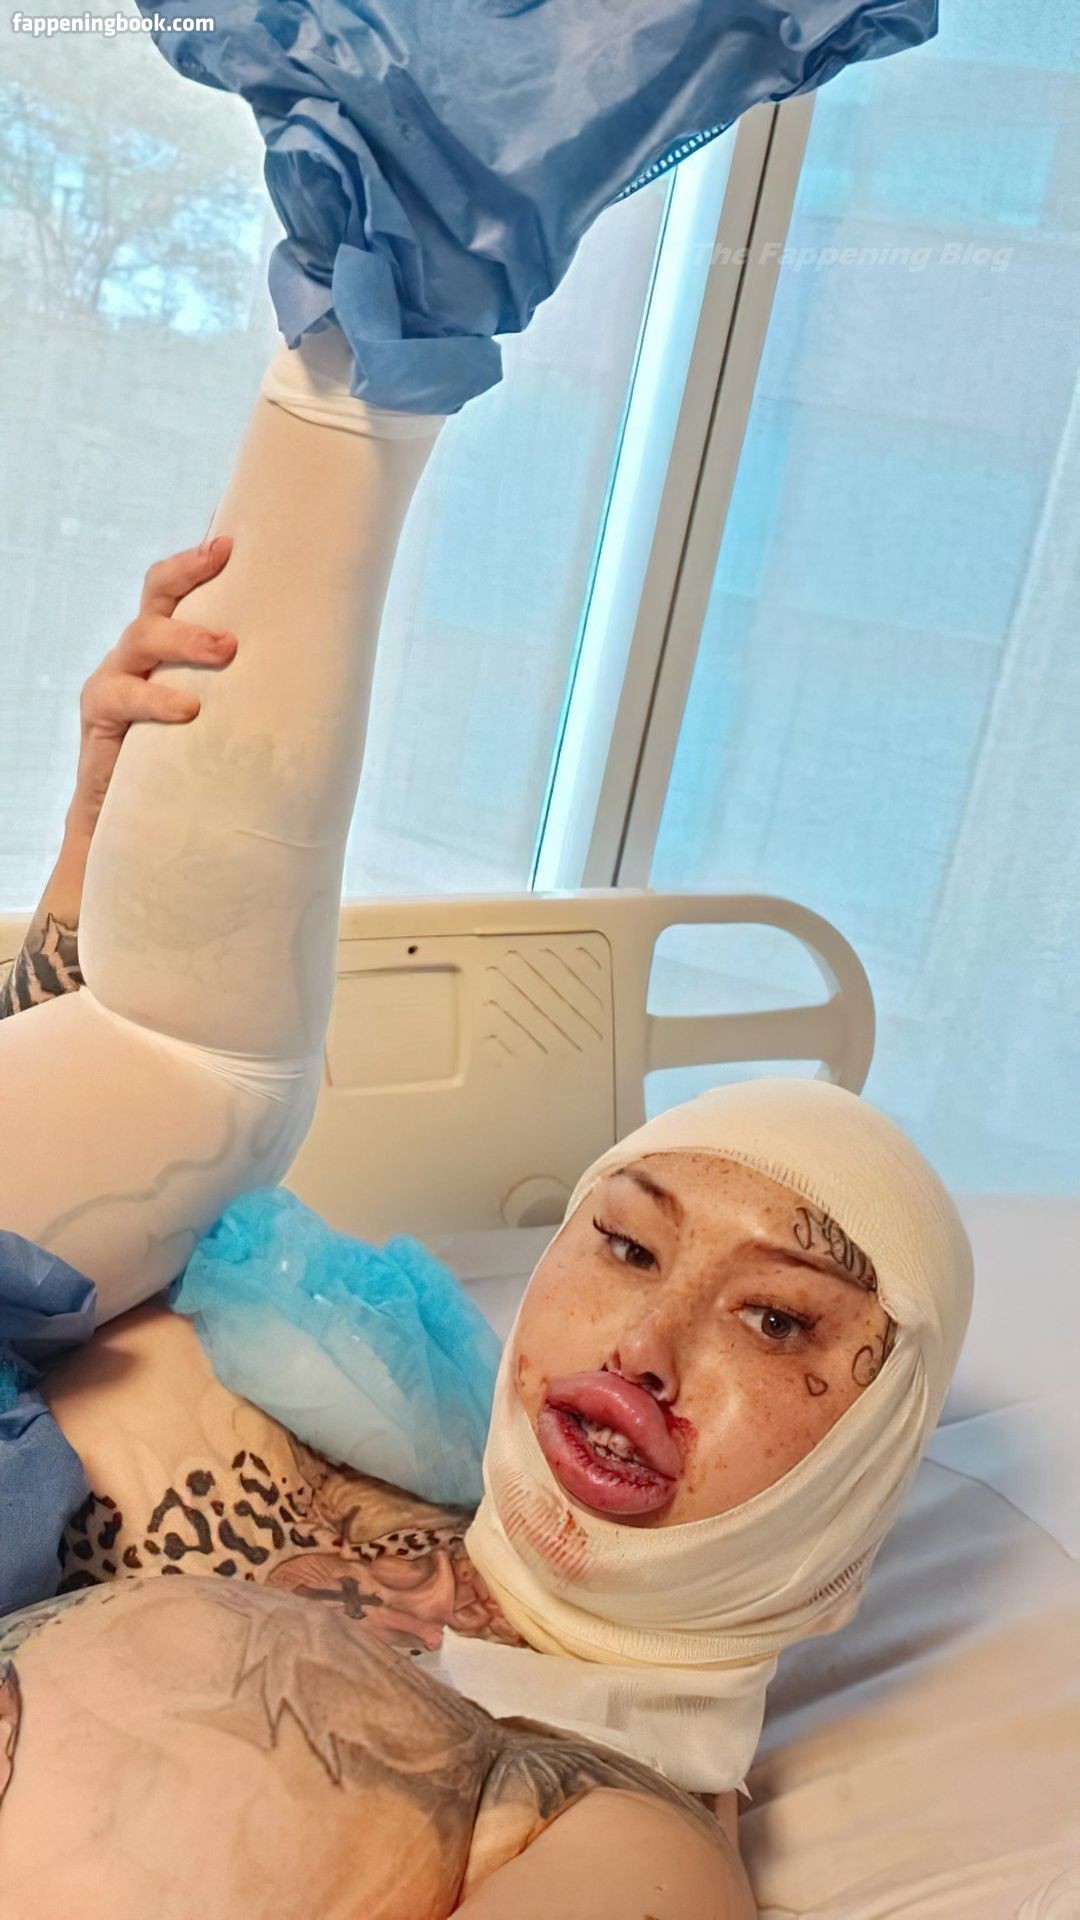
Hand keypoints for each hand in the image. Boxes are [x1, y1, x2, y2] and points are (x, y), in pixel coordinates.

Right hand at [69, 534, 237, 837]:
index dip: (203, 551)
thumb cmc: (198, 761)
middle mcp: (142, 649)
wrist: (139, 818)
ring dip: (185, 637)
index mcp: (174, 640)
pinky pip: (121, 695)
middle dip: (190, 569)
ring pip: (143, 636)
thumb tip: (338, 665)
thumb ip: (256, 684)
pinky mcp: (99, 714)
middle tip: (227, 559)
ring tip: (226, 648)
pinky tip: (188, 709)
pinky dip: (155, 700)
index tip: (236, 530)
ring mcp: (116, 677)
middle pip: (158, 590)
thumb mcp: (229, 714)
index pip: (185, 583)